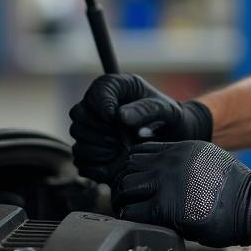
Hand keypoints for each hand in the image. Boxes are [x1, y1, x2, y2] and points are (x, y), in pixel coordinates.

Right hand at [69, 73, 212, 183]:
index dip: (102, 105)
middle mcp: (100, 104)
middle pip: (79, 114)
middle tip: (122, 140)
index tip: (115, 119)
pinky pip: (79, 156)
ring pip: (77, 135)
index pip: (96, 91)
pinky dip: (93, 163)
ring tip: (121, 152)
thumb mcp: (167, 110)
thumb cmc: (169, 118)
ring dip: (97, 147)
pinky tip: (113, 164)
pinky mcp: (92, 147)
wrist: (173, 138)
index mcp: (117, 87)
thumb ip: (147, 109)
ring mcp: (93, 126)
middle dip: (99, 130)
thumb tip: (121, 116)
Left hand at [113, 141, 250, 249]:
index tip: (135, 182)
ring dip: (125, 201)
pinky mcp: (164, 207)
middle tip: (130, 199)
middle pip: (127, 168)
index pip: (139, 152)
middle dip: (125, 184)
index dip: (133, 168)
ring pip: (125, 188)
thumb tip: (163, 172)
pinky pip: (132, 211)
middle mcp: (171, 161)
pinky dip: (131, 217)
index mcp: (181, 148)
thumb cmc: (236, 190)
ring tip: (133, 211)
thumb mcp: (209, 161)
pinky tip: (141, 221)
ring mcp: (166, 182)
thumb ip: (183, 162)